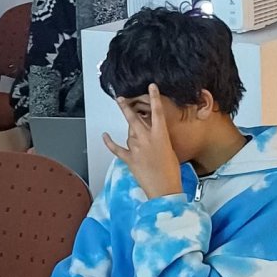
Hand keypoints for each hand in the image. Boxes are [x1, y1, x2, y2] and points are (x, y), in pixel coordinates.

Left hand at [102, 83, 183, 198]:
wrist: (165, 189)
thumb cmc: (171, 171)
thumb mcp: (170, 150)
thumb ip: (159, 138)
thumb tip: (150, 133)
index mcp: (160, 136)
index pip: (157, 112)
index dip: (154, 97)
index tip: (151, 87)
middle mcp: (147, 139)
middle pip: (134, 119)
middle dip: (126, 107)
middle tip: (120, 98)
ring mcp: (136, 149)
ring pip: (129, 134)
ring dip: (131, 133)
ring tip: (139, 140)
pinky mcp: (129, 159)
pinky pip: (117, 148)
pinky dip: (109, 142)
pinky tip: (105, 135)